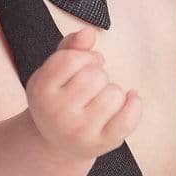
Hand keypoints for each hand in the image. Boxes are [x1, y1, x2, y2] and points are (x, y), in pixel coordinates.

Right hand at [26, 27, 141, 161]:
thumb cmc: (59, 98)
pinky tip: (129, 100)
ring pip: (114, 93)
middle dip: (98, 74)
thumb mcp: (54, 71)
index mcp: (40, 89)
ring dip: (112, 91)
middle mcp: (56, 113)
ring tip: (101, 99)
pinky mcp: (101, 143)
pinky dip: (134, 103)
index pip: (71, 59)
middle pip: (95, 75)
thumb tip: (88, 33)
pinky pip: (129, 117)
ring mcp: (79, 131)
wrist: (55, 143)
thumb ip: (70, 47)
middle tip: (91, 86)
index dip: (85, 57)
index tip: (85, 64)